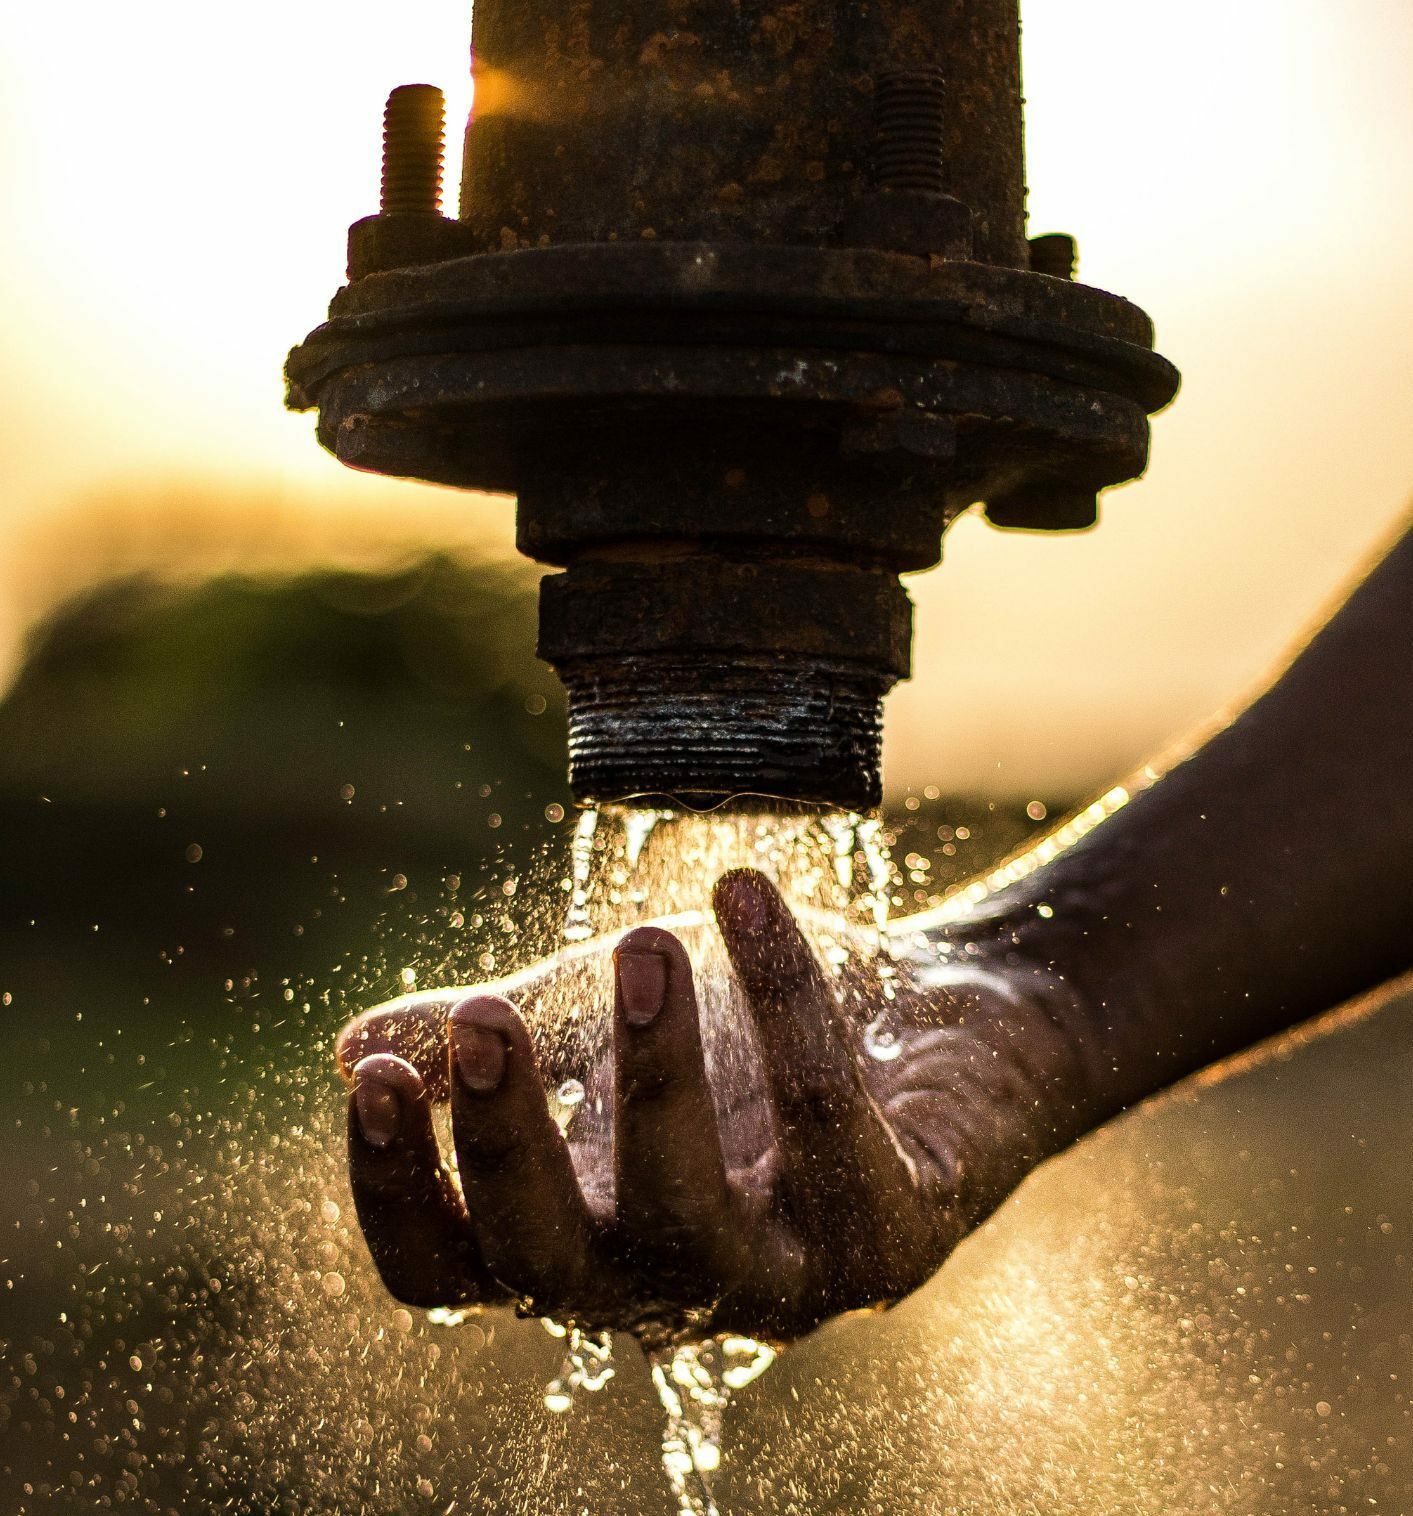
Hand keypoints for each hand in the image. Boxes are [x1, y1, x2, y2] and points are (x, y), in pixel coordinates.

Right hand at [335, 868, 1092, 1343]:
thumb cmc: (747, 1030)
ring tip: (645, 943)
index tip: (379, 1074)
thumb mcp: (601, 1023)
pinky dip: (788, 1003)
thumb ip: (490, 1044)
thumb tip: (349, 1047)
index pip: (451, 1270)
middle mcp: (667, 1283)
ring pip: (693, 1225)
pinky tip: (747, 891)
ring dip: (657, 1079)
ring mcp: (783, 1278)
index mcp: (579, 1234)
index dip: (399, 1192)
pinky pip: (828, 1125)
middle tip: (488, 1017)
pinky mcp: (891, 1238)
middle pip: (552, 1269)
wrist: (934, 1016)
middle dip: (511, 1145)